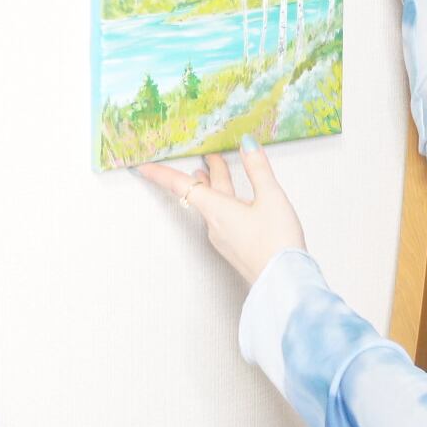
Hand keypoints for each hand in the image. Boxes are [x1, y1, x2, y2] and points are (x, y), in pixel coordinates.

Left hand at [132, 136, 307, 286]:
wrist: (284, 281)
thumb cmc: (277, 243)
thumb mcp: (271, 197)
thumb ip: (258, 169)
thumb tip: (246, 144)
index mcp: (217, 210)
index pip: (181, 186)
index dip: (161, 174)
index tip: (142, 167)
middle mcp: (214, 225)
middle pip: (203, 193)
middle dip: (205, 173)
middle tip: (204, 155)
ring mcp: (223, 238)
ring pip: (214, 205)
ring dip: (215, 186)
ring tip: (213, 172)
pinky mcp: (234, 246)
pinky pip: (223, 217)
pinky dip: (225, 201)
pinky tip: (235, 201)